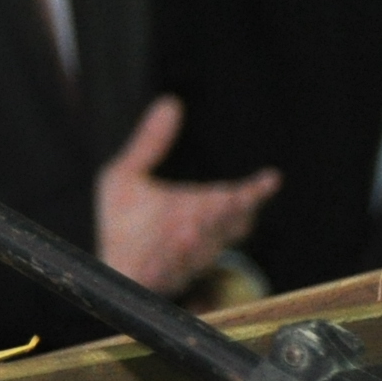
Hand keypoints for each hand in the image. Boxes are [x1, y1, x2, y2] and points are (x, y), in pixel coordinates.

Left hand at [96, 96, 277, 295]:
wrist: (111, 266)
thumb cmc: (126, 221)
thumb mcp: (128, 174)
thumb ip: (149, 142)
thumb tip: (171, 101)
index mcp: (201, 210)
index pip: (236, 201)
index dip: (254, 192)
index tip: (270, 179)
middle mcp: (201, 236)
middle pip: (225, 225)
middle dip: (229, 212)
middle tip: (233, 198)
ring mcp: (183, 260)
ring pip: (201, 250)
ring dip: (198, 240)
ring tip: (190, 227)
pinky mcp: (160, 278)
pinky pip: (170, 273)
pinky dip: (172, 263)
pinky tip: (166, 253)